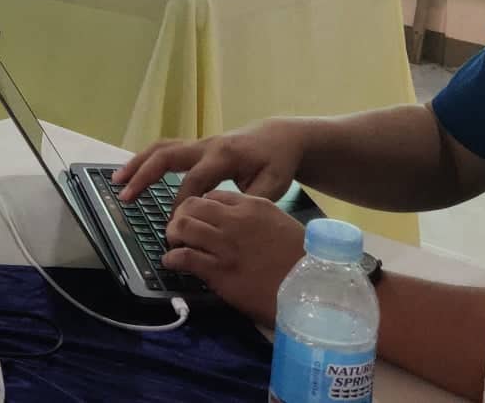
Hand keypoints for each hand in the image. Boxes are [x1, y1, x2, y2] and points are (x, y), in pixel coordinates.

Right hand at [115, 118, 304, 202]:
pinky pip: (166, 149)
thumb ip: (251, 202)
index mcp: (224, 156)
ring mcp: (199, 143)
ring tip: (116, 180)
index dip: (181, 205)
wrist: (278, 137)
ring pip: (162, 148)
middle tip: (125, 196)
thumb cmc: (276, 163)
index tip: (173, 228)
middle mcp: (206, 145)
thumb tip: (226, 220)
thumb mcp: (273, 186)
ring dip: (138, 163)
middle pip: (167, 155)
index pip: (194, 182)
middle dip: (144, 175)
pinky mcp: (196, 146)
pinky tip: (132, 173)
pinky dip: (146, 160)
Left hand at [163, 191, 307, 326]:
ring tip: (174, 244)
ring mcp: (225, 245)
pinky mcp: (219, 272)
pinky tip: (172, 263)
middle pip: (192, 205)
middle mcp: (235, 220)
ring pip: (183, 227)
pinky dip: (172, 259)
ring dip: (173, 235)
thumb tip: (238, 225)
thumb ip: (257, 220)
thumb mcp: (281, 226)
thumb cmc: (303, 260)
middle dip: (181, 216)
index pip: (213, 195)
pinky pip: (184, 258)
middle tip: (178, 230)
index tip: (197, 218)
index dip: (200, 207)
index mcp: (253, 205)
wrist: (312, 290)